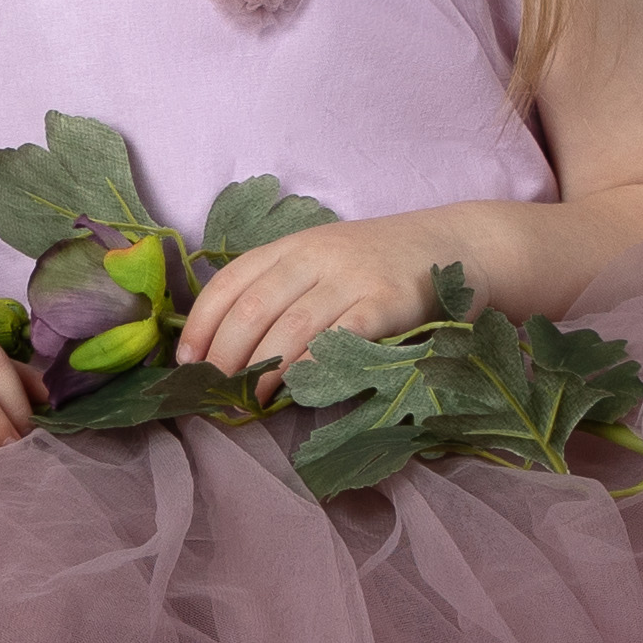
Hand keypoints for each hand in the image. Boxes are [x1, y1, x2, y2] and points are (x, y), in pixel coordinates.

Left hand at [175, 212, 465, 381]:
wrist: (457, 243)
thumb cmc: (380, 264)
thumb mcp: (325, 261)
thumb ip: (284, 290)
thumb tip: (226, 347)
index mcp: (294, 245)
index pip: (231, 282)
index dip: (201, 324)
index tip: (185, 362)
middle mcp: (318, 255)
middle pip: (253, 308)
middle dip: (225, 354)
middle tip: (215, 391)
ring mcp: (353, 277)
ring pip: (291, 326)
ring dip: (261, 368)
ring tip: (248, 399)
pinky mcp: (388, 302)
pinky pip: (339, 337)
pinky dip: (311, 365)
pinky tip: (296, 389)